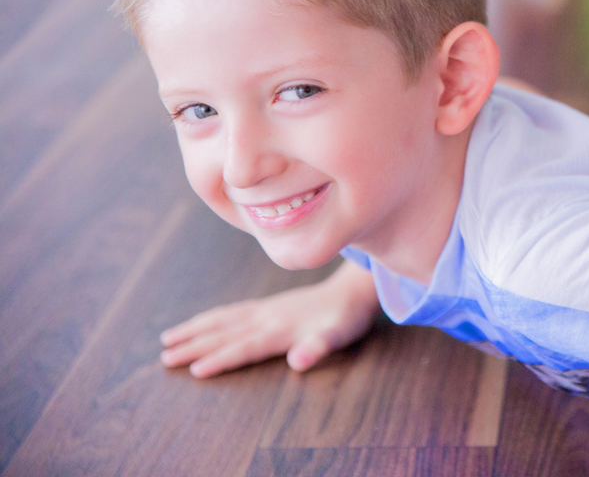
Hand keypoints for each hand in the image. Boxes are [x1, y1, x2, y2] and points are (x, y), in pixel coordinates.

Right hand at [160, 261, 379, 377]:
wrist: (353, 290)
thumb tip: (297, 361)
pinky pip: (232, 311)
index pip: (245, 347)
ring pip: (223, 320)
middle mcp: (267, 318)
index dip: (221, 359)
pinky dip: (211, 317)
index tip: (194, 370)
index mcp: (281, 329)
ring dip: (195, 330)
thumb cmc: (347, 319)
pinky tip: (201, 322)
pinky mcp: (268, 306)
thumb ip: (317, 348)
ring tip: (166, 339)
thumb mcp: (339, 336)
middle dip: (194, 346)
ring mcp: (265, 309)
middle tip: (163, 358)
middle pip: (225, 333)